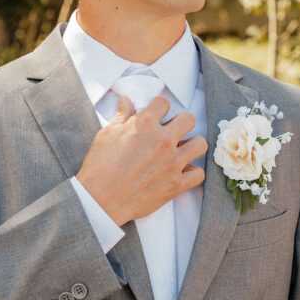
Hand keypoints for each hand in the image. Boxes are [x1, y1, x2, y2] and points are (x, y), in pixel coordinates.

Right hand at [76, 96, 206, 226]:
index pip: (164, 102)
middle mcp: (163, 140)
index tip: (155, 116)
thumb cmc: (100, 166)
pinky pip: (198, 174)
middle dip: (179, 123)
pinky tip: (180, 171)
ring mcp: (172, 163)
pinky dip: (192, 172)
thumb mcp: (107, 134)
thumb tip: (126, 100)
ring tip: (179, 150)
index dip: (158, 108)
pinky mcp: (176, 184)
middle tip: (169, 132)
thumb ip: (122, 115)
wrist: (100, 199)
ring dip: (191, 145)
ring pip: (200, 144)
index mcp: (145, 124)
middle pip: (188, 119)